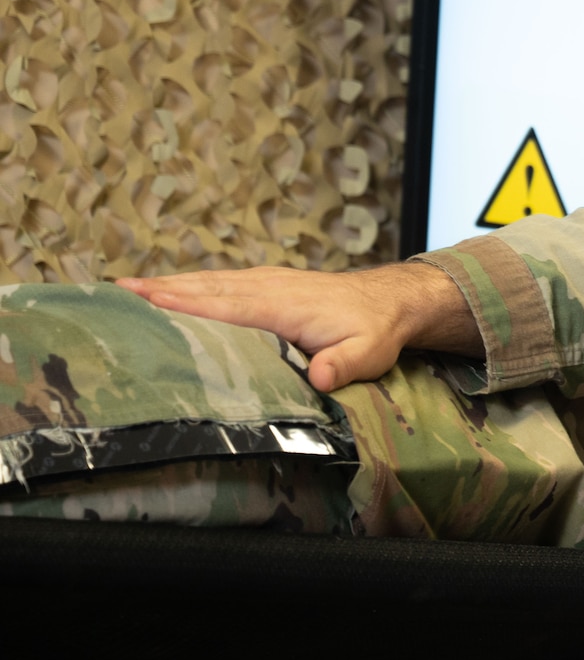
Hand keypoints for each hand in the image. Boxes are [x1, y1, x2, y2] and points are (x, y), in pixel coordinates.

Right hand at [116, 262, 476, 391]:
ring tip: (125, 288)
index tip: (148, 301)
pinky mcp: (267, 284)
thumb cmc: (376, 331)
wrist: (392, 301)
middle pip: (208, 289)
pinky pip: (221, 282)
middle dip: (163, 291)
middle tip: (116, 293)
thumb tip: (320, 377)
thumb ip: (344, 365)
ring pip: (210, 282)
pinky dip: (191, 283)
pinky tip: (167, 288)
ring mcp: (267, 282)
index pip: (228, 306)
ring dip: (169, 284)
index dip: (188, 304)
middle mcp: (269, 288)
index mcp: (284, 306)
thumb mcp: (369, 353)